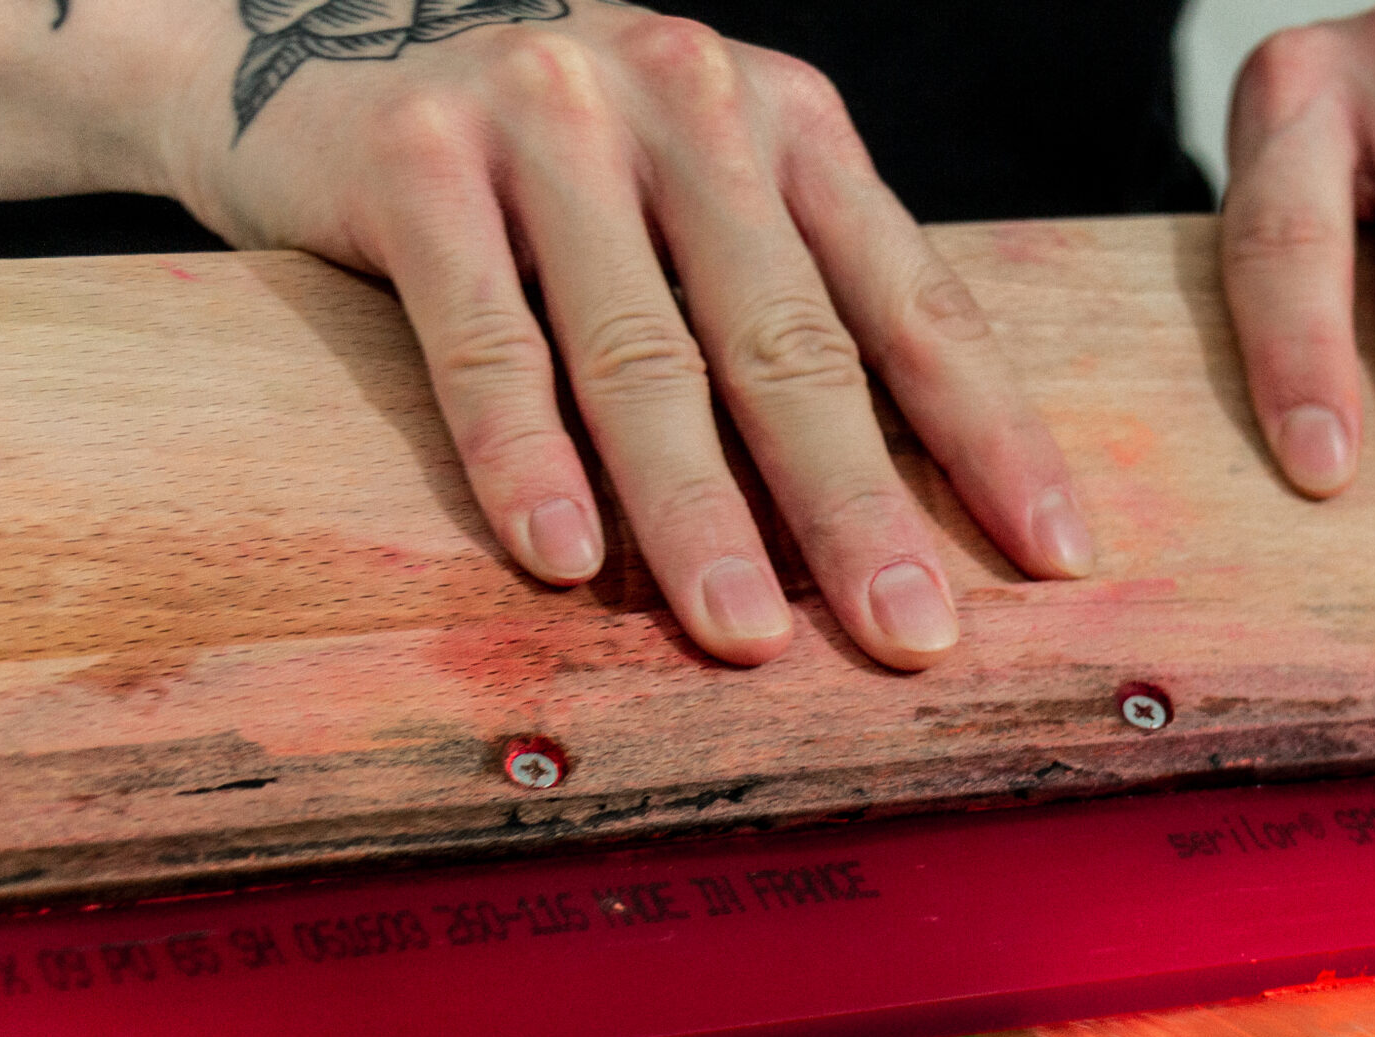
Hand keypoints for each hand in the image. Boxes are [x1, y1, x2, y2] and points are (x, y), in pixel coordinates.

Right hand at [157, 0, 1096, 669]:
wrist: (320, 32)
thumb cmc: (560, 160)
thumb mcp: (707, 189)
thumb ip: (801, 299)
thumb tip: (917, 509)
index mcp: (789, 124)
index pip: (915, 303)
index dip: (990, 436)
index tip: (1054, 559)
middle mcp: (688, 106)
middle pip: (790, 341)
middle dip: (856, 505)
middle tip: (912, 634)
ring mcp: (548, 122)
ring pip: (643, 353)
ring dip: (699, 512)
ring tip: (745, 639)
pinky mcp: (413, 158)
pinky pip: (483, 337)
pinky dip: (522, 456)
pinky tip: (563, 557)